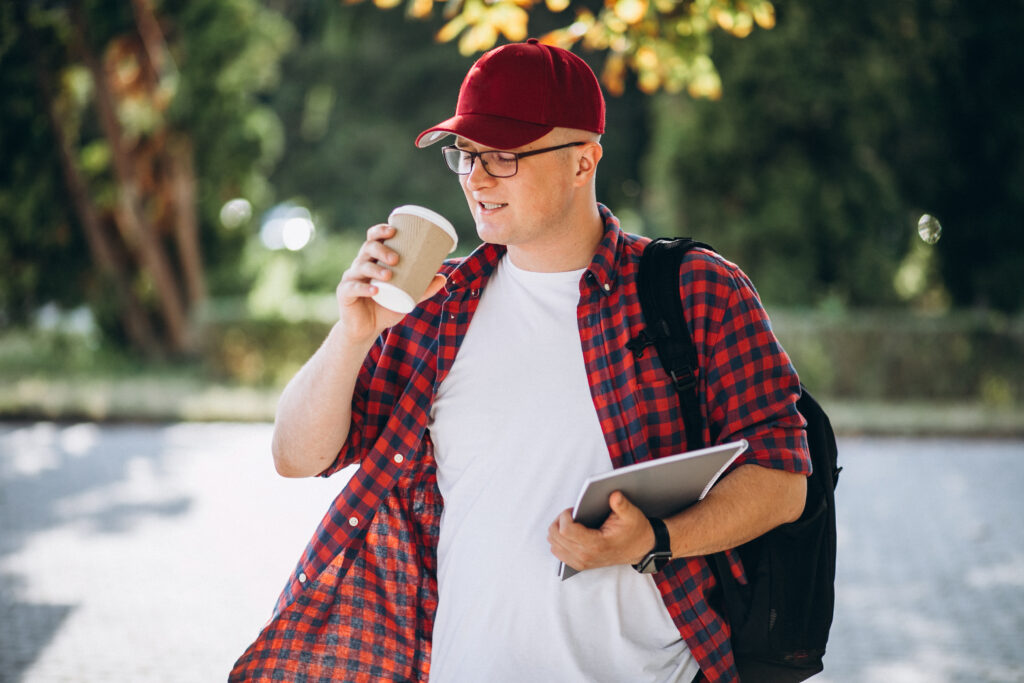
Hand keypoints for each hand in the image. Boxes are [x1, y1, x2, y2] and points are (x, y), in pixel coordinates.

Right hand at [335, 223, 446, 343]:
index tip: (393, 230)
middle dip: (381, 250)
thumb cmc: (385, 307)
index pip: (373, 239)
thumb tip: (442, 278)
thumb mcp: (407, 297)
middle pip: (367, 248)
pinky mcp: (344, 294)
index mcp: (373, 260)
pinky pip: (352, 288)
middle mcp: (360, 265)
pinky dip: (364, 288)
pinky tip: (375, 290)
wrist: (367, 329)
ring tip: (388, 275)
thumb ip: (423, 289)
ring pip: (361, 267)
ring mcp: (351, 279)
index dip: (380, 231)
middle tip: (396, 259)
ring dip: (375, 269)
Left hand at [547, 491, 655, 571]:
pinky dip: (559, 540)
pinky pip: (558, 552)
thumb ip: (622, 504)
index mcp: (596, 544)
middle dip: (559, 521)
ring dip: (557, 530)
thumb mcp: (632, 514)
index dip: (564, 516)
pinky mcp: (579, 564)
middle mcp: (586, 556)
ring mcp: (581, 562)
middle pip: (555, 537)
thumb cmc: (634, 532)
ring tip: (570, 522)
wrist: (640, 549)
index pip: (565, 531)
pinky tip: (569, 532)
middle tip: (571, 513)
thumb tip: (614, 494)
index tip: (573, 510)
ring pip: (554, 545)